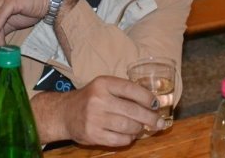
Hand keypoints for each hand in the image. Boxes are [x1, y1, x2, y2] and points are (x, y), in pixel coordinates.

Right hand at [33, 76, 163, 146]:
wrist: (65, 113)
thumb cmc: (91, 98)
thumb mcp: (104, 86)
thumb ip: (124, 90)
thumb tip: (152, 102)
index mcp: (103, 83)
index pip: (131, 89)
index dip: (147, 98)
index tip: (156, 104)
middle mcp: (99, 100)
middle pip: (133, 110)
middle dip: (150, 117)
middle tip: (159, 122)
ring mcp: (95, 118)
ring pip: (128, 126)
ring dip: (139, 128)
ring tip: (141, 127)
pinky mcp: (93, 135)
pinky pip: (120, 139)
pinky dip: (129, 138)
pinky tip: (129, 134)